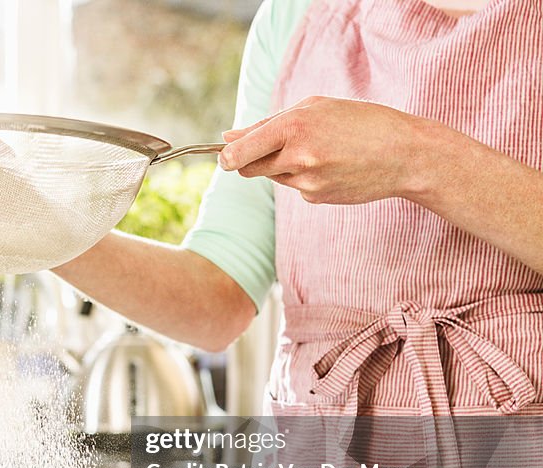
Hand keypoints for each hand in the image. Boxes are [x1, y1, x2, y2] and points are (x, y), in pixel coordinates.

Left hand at [218, 96, 433, 204]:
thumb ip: (268, 124)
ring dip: (284, 165)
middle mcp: (297, 158)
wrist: (405, 155)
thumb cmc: (360, 122)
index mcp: (294, 128)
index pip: (240, 152)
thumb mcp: (315, 109)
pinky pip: (296, 187)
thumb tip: (228, 137)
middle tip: (278, 146)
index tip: (224, 156)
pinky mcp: (316, 197)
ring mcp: (307, 182)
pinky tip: (334, 166)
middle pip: (250, 168)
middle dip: (251, 160)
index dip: (227, 156)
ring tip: (319, 150)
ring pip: (275, 177)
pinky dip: (305, 176)